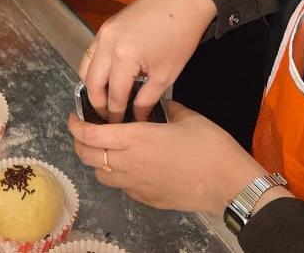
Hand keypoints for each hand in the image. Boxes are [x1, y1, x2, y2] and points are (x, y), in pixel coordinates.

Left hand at [67, 102, 266, 213]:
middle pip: (86, 156)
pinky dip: (118, 176)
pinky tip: (132, 166)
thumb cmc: (210, 147)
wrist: (229, 185)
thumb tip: (155, 103)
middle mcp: (129, 163)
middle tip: (86, 132)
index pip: (89, 135)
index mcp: (135, 138)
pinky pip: (121, 187)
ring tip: (108, 149)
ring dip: (97, 161)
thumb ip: (165, 108)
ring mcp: (136, 185)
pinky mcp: (146, 200)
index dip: (75, 126)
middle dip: (80, 143)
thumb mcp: (187, 116)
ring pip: (101, 175)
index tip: (74, 117)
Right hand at [81, 0, 215, 122]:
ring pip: (86, 66)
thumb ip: (146, 99)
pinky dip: (95, 68)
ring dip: (92, 85)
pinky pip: (92, 52)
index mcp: (123, 58)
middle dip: (98, 103)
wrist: (182, 1)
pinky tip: (107, 77)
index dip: (116, 114)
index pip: (113, 95)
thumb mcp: (166, 75)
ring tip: (105, 100)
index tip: (119, 127)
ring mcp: (103, 32)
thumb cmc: (179, 38)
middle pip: (92, 82)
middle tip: (108, 117)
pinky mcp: (106, 26)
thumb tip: (136, 118)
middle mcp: (107, 44)